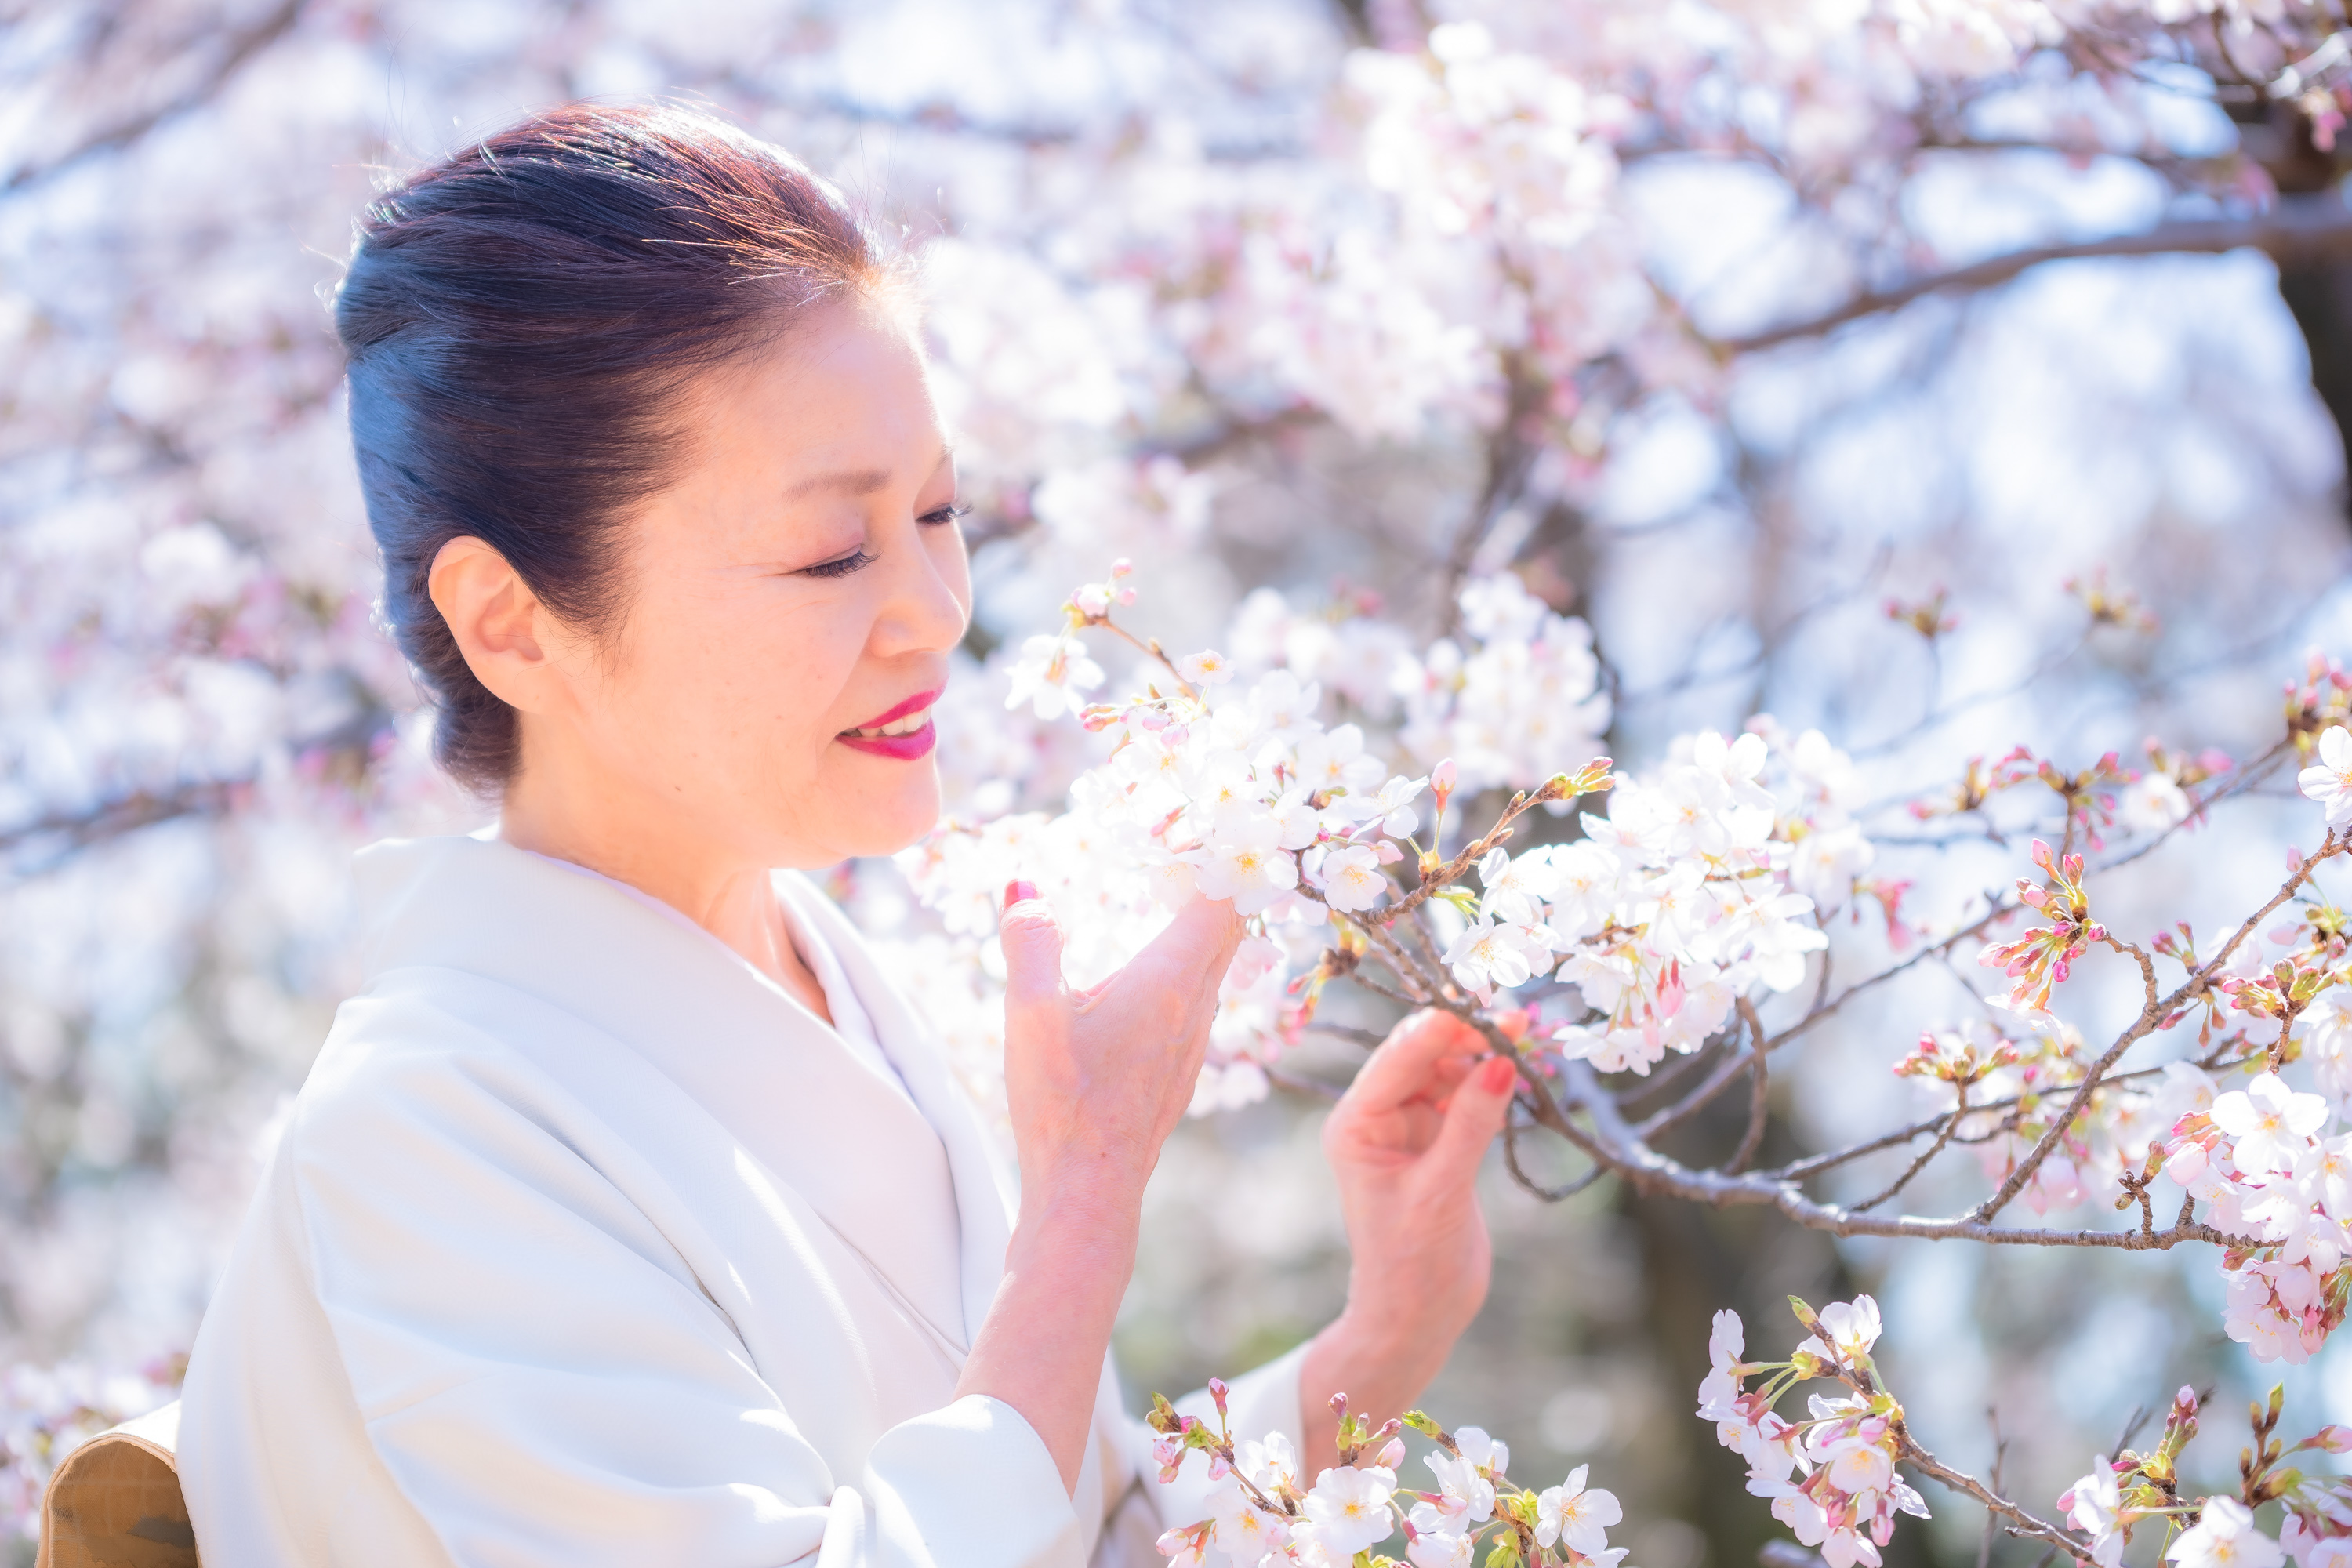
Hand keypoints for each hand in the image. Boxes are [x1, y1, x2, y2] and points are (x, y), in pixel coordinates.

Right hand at [958, 884, 1242, 1490]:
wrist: (1089, 1195)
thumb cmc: (1062, 1107)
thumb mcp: (1032, 1019)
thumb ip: (1030, 944)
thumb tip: (1024, 885)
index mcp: (1167, 982)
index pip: (1222, 897)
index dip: (1228, 849)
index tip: (1225, 810)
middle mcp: (1194, 1006)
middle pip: (1230, 923)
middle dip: (1222, 875)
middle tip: (1202, 835)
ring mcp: (1192, 1041)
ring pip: (1217, 961)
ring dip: (1207, 918)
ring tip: (1178, 885)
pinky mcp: (1178, 1067)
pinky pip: (1198, 993)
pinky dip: (1189, 959)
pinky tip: (1154, 967)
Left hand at [1301, 1009, 1516, 1455]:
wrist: (1416, 1320)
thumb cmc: (1413, 1265)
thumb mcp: (1442, 1192)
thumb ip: (1470, 1125)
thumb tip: (1501, 1063)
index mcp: (1356, 1124)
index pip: (1400, 1057)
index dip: (1445, 1028)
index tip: (1492, 1008)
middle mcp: (1377, 1118)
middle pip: (1424, 1056)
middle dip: (1470, 1036)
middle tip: (1522, 1019)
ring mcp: (1409, 1129)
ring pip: (1449, 1073)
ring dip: (1486, 1057)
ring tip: (1530, 1039)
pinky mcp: (1439, 1145)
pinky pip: (1466, 1100)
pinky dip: (1493, 1086)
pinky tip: (1522, 1073)